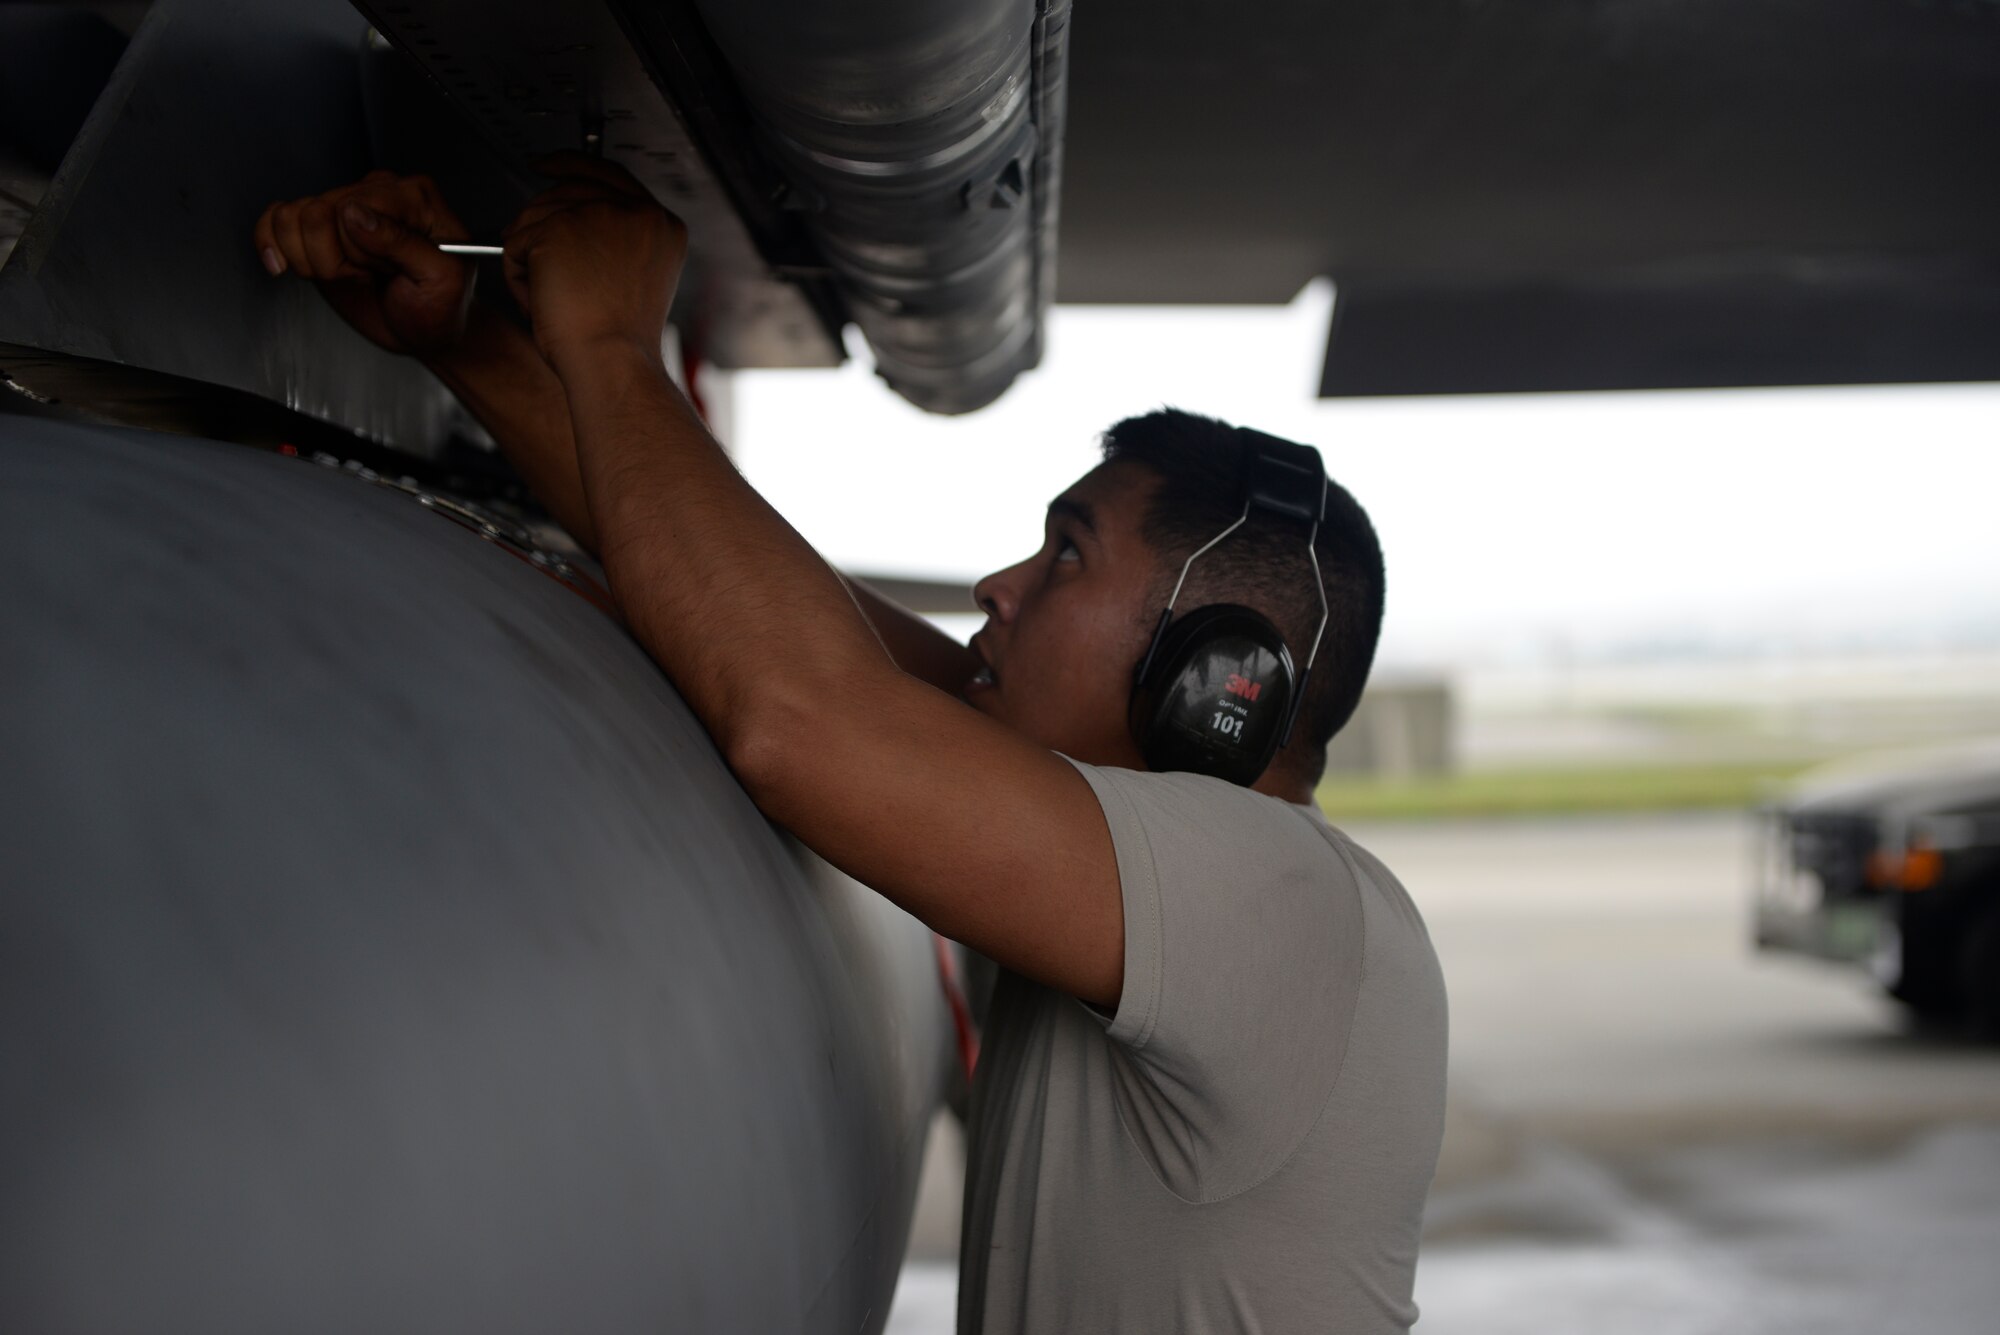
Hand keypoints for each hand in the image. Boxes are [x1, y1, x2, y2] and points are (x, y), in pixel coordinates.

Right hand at [253, 171, 475, 358]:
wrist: (429, 332)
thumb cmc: (443, 307)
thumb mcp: (440, 278)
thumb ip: (400, 243)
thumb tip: (353, 213)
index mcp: (413, 196)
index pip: (355, 206)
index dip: (361, 249)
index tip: (387, 272)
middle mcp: (376, 192)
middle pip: (318, 213)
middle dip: (338, 260)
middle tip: (372, 276)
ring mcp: (344, 208)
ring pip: (292, 217)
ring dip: (312, 259)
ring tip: (349, 275)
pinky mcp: (318, 230)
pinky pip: (275, 218)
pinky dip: (271, 243)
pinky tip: (283, 265)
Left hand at [500, 154, 688, 372]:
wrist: (613, 364)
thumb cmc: (621, 343)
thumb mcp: (632, 280)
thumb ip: (614, 241)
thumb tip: (567, 222)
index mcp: (661, 226)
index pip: (611, 176)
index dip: (573, 165)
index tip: (546, 165)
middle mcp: (637, 212)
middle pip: (567, 187)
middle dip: (539, 221)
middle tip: (524, 249)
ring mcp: (598, 215)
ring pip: (537, 216)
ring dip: (531, 260)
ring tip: (555, 300)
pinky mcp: (559, 227)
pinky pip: (515, 243)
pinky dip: (517, 277)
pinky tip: (543, 302)